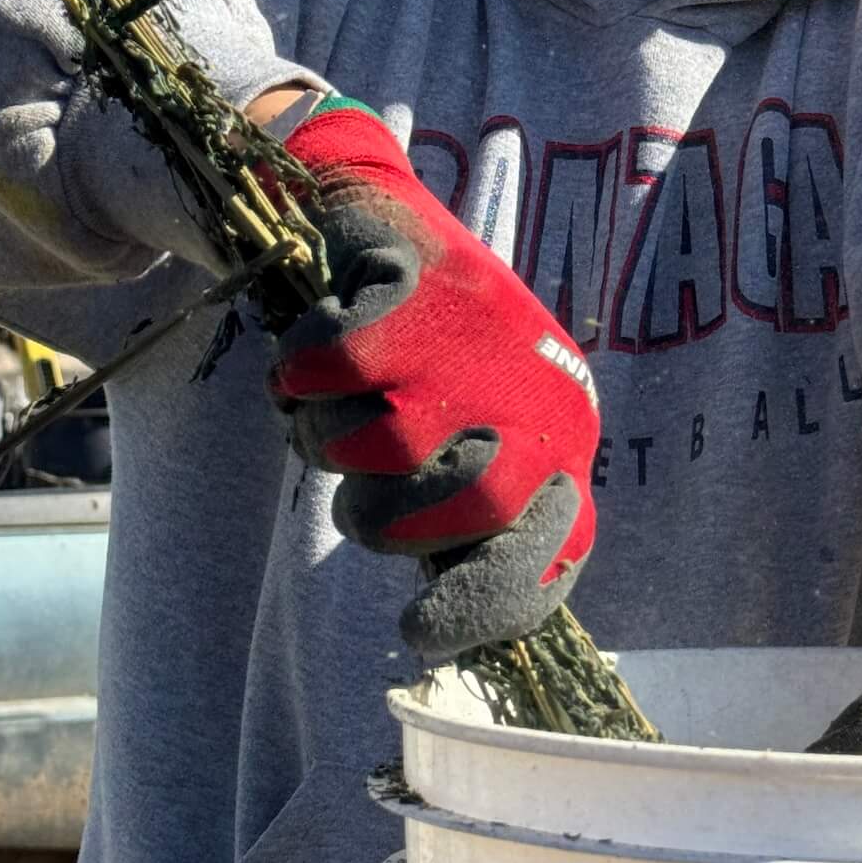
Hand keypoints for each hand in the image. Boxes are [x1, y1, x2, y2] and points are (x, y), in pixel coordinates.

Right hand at [268, 98, 599, 661]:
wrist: (375, 219)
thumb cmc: (414, 367)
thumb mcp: (455, 454)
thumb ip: (462, 538)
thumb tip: (438, 643)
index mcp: (562, 448)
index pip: (549, 558)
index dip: (484, 608)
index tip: (419, 632)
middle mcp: (542, 392)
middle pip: (466, 506)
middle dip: (388, 519)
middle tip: (364, 487)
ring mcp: (486, 335)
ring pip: (379, 444)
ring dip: (327, 438)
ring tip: (335, 405)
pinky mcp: (420, 280)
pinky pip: (333, 367)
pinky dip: (299, 370)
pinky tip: (308, 354)